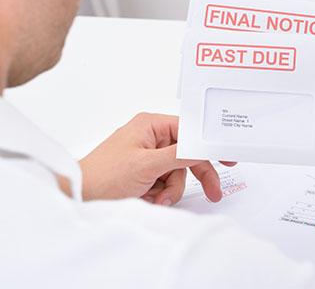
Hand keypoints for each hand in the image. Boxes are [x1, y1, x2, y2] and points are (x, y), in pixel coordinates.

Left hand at [79, 113, 234, 204]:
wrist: (78, 198)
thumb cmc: (103, 175)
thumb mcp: (146, 164)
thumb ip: (179, 155)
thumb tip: (203, 148)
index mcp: (151, 125)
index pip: (190, 130)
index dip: (209, 144)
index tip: (228, 156)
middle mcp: (151, 137)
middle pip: (187, 154)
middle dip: (194, 175)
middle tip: (213, 191)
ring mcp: (148, 156)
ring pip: (178, 172)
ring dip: (171, 189)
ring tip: (156, 198)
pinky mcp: (144, 172)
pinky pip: (166, 182)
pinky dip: (162, 193)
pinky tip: (149, 198)